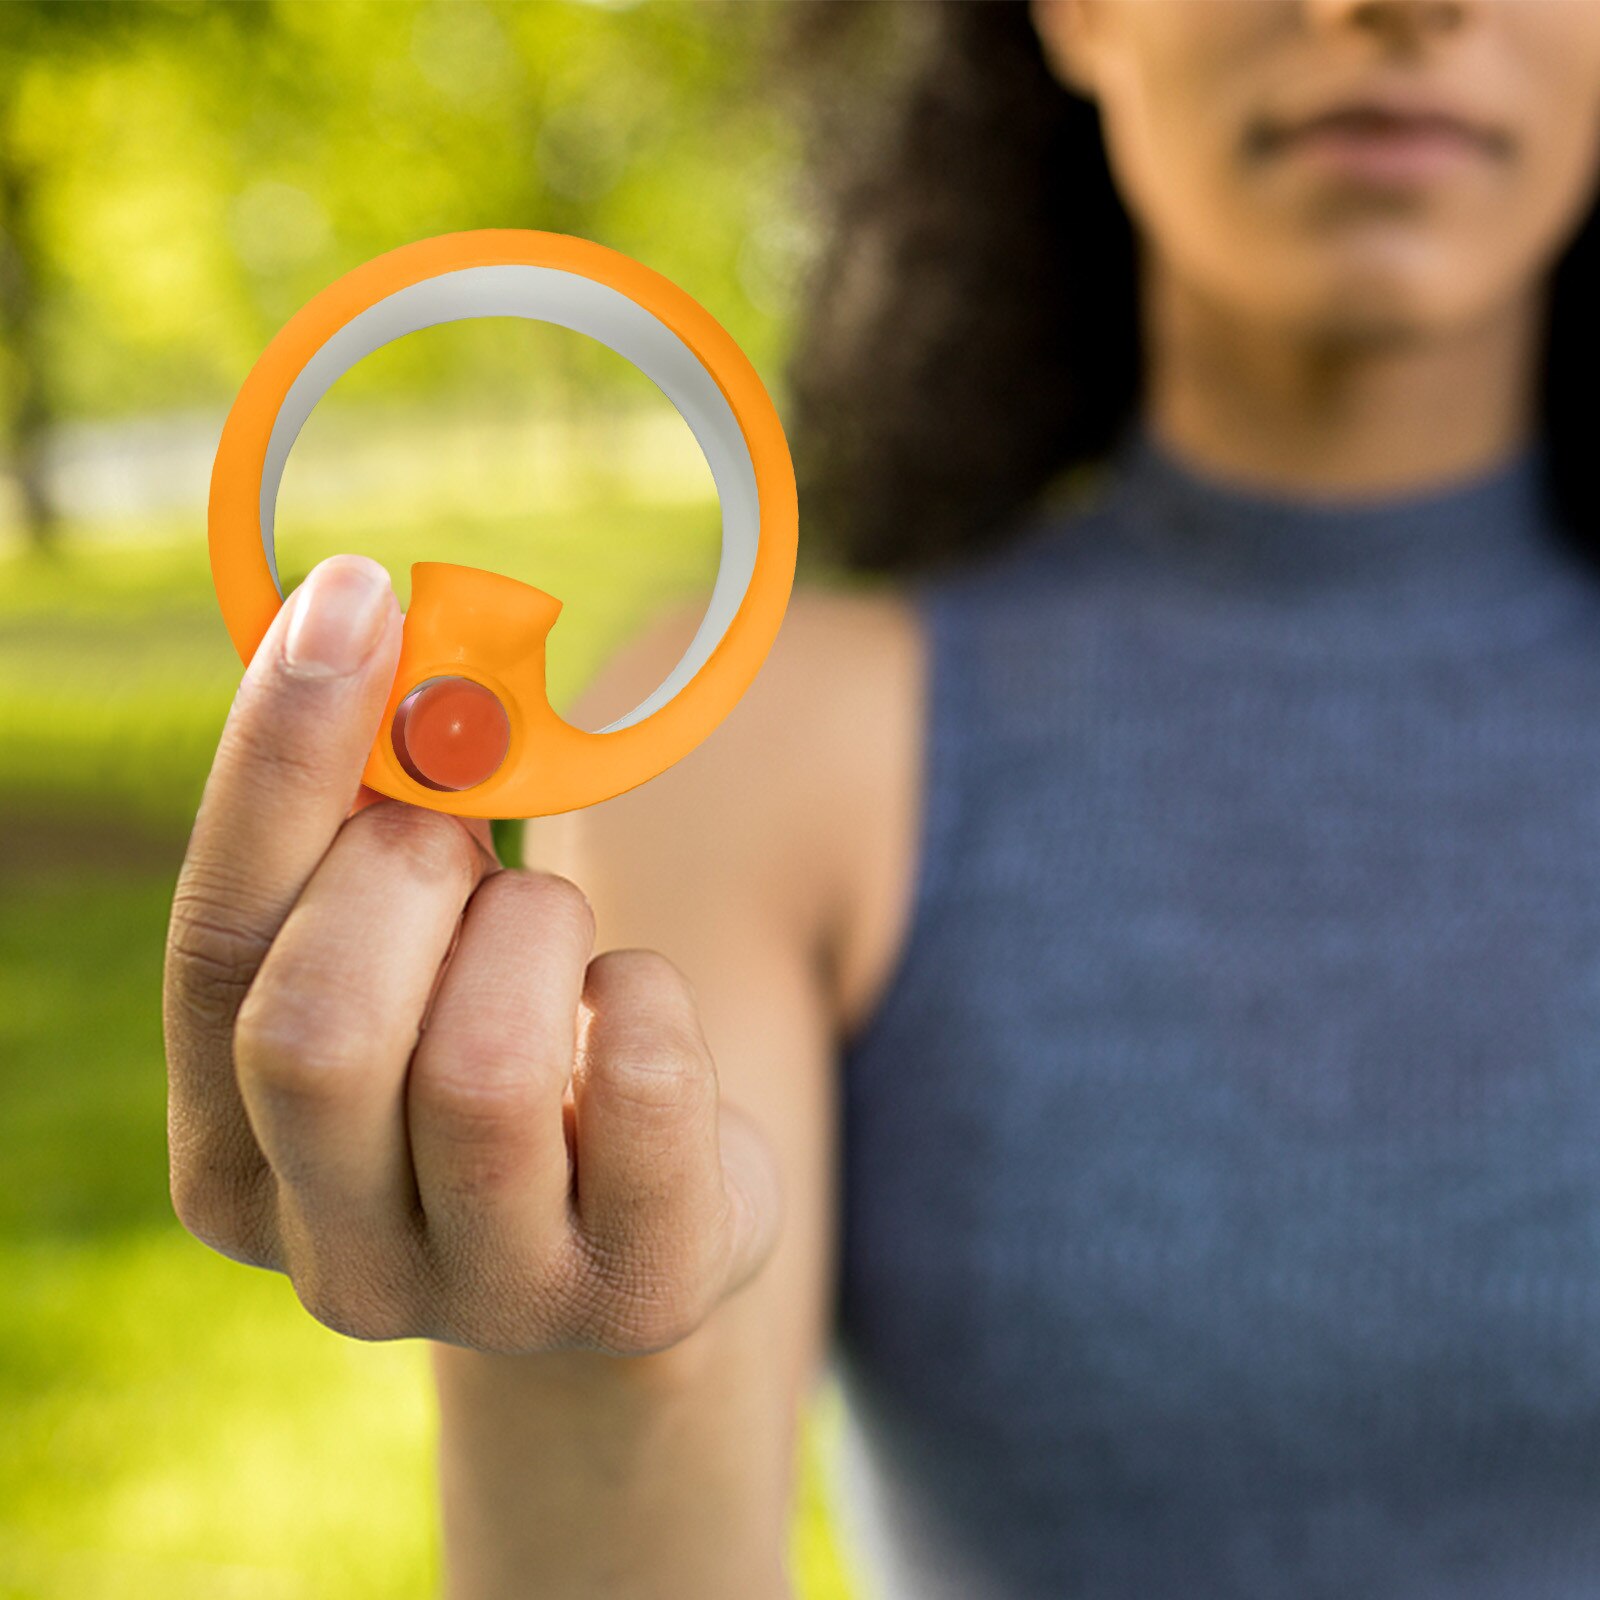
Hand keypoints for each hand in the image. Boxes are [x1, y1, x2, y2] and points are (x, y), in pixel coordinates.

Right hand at [163, 554, 781, 1355]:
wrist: (637, 1222)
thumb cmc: (499, 1048)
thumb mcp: (409, 953)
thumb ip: (355, 831)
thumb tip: (362, 629)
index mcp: (232, 1165)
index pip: (213, 953)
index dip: (276, 764)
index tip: (354, 599)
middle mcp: (334, 1261)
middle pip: (318, 1031)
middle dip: (409, 877)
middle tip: (460, 836)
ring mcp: (488, 1300)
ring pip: (481, 1065)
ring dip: (535, 933)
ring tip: (553, 937)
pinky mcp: (634, 1293)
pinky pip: (641, 1080)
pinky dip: (646, 995)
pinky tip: (629, 1017)